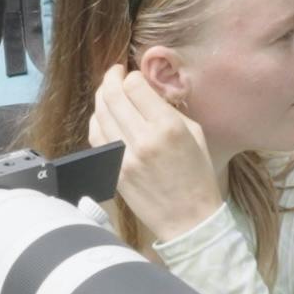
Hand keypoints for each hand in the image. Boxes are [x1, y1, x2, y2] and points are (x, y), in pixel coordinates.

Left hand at [89, 66, 224, 242]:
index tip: (135, 77)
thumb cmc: (198, 176)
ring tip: (108, 92)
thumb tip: (146, 91)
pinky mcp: (113, 170)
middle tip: (115, 73)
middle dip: (111, 78)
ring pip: (99, 114)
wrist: (189, 219)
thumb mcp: (195, 134)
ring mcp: (123, 157)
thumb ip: (169, 109)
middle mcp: (143, 139)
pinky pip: (95, 136)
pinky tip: (103, 116)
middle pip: (112, 96)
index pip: (135, 86)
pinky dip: (96, 121)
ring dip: (102, 97)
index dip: (132, 76)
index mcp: (168, 127)